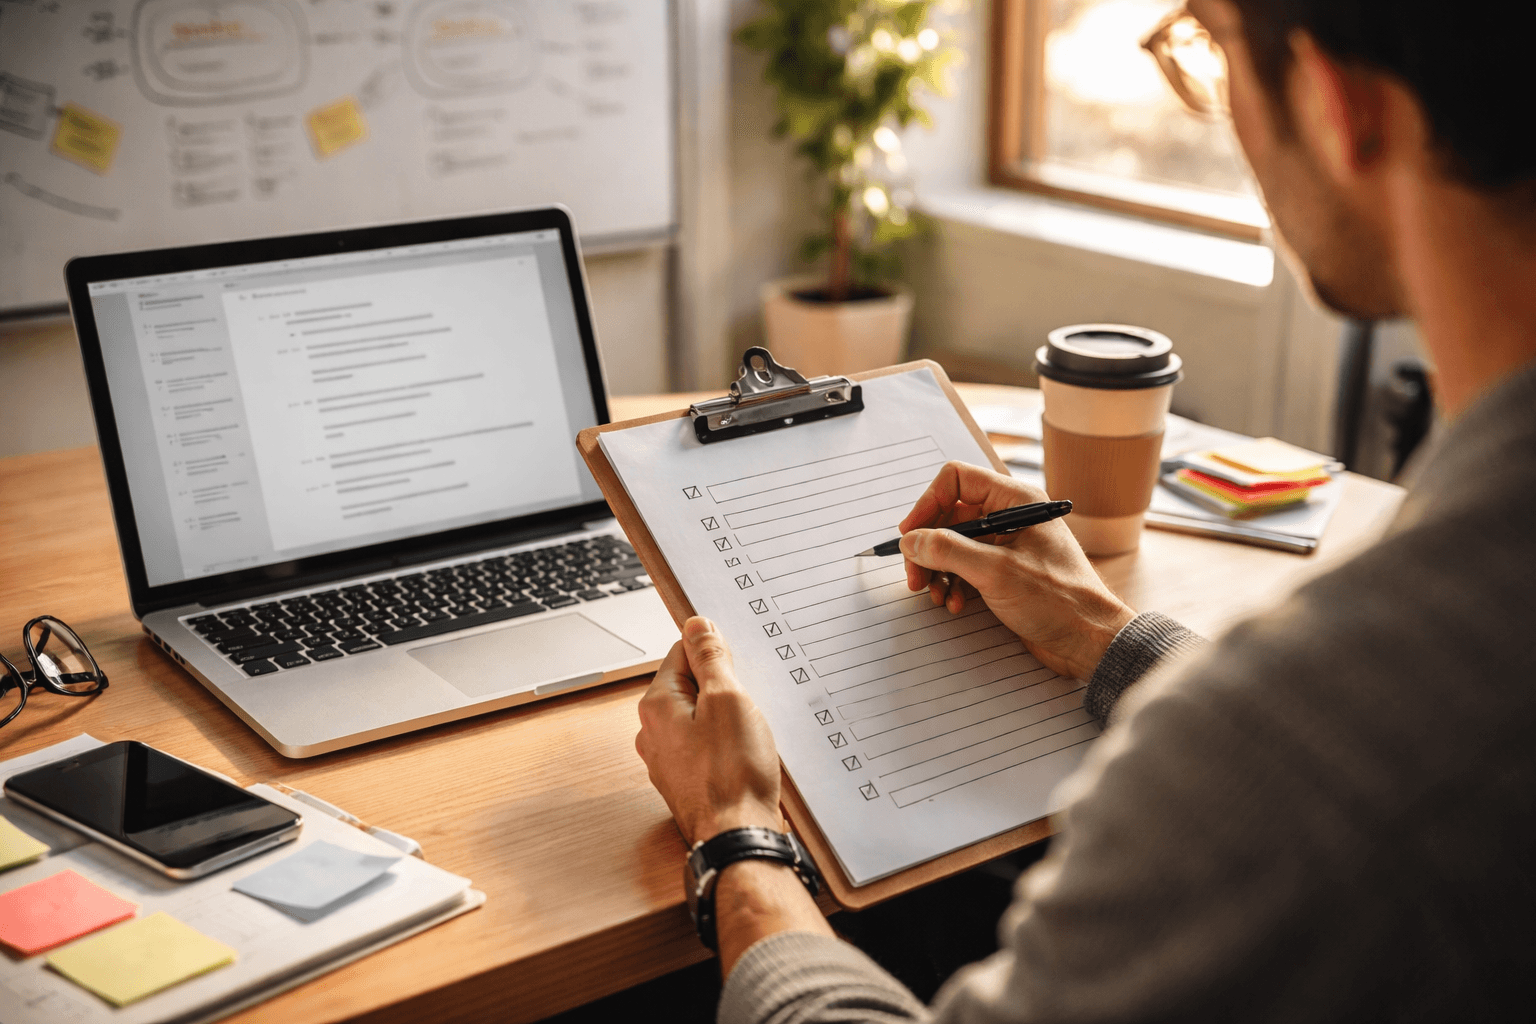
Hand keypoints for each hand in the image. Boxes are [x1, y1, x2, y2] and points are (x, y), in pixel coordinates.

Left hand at [635, 617, 783, 844]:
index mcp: (656, 706)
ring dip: (726, 717)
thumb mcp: (728, 700)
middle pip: (690, 685)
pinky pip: (705, 746)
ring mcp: (668, 760)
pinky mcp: (687, 780)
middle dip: (722, 686)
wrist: (737, 837)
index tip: (737, 664)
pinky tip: (744, 755)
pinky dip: (725, 743)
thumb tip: (697, 625)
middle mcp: (653, 733)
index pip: (680, 653)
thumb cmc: (733, 774)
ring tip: (748, 732)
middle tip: (748, 700)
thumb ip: (710, 658)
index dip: (713, 652)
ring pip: (699, 718)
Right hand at [898, 462, 1136, 680]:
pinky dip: (953, 585)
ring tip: (935, 596)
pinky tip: (955, 604)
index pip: (957, 480)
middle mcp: (1010, 516)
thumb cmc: (1058, 600)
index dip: (928, 504)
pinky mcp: (1004, 572)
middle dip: (928, 547)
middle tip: (914, 576)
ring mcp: (1007, 545)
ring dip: (937, 570)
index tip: (910, 535)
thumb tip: (911, 540)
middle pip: (950, 516)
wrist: (1088, 640)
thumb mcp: (995, 572)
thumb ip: (948, 551)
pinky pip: (965, 568)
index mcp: (1015, 500)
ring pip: (954, 545)